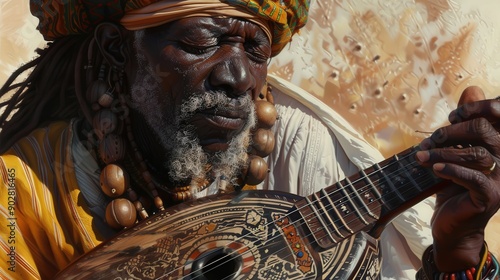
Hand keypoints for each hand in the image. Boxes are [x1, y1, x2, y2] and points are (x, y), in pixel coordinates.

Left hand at [415, 86, 499, 271]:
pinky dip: (450, 170)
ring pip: (476, 154)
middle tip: (430, 140)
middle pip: (484, 131)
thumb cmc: (454, 184)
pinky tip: (434, 168)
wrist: (454, 224)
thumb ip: (464, 123)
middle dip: (451, 131)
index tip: (452, 115)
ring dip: (443, 151)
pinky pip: (473, 177)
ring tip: (421, 156)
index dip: (478, 108)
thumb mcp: (456, 151)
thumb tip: (471, 88)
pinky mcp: (492, 197)